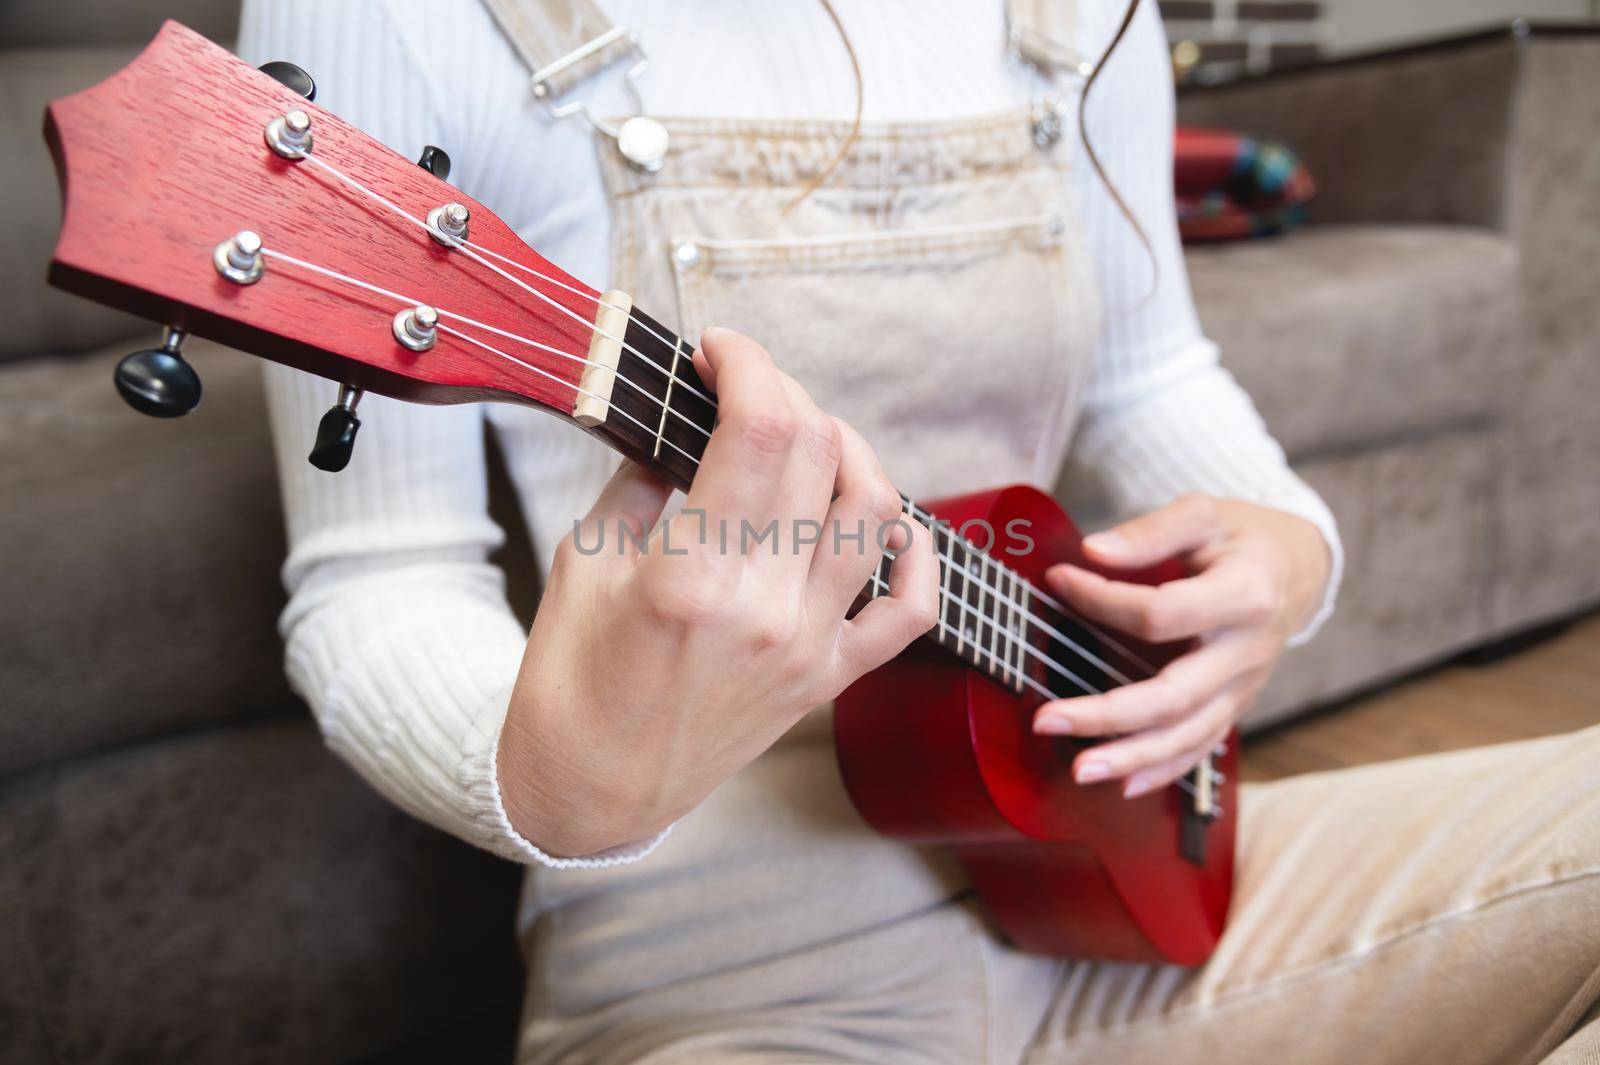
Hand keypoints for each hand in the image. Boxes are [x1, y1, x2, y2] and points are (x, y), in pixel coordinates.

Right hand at [497, 327, 939, 856]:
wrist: (591, 791)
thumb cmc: (570, 682)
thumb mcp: (581, 563)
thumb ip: (640, 482)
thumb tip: (681, 419)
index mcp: (691, 576)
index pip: (761, 428)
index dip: (748, 362)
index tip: (719, 348)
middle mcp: (765, 609)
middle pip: (821, 452)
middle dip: (785, 391)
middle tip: (744, 387)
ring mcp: (808, 648)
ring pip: (878, 511)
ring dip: (849, 450)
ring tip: (805, 438)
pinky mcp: (829, 680)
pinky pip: (911, 611)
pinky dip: (915, 554)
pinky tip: (886, 521)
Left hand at [1032, 494, 1330, 797]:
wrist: (1298, 569)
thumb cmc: (1241, 538)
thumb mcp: (1204, 514)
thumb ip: (1150, 533)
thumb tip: (1092, 551)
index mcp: (1244, 596)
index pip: (1159, 614)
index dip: (1101, 600)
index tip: (1058, 580)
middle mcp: (1246, 652)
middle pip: (1174, 695)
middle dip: (1108, 714)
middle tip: (1045, 719)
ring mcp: (1244, 687)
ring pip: (1187, 735)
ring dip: (1130, 756)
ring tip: (1079, 768)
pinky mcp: (1236, 705)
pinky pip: (1201, 747)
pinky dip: (1163, 770)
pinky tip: (1123, 783)